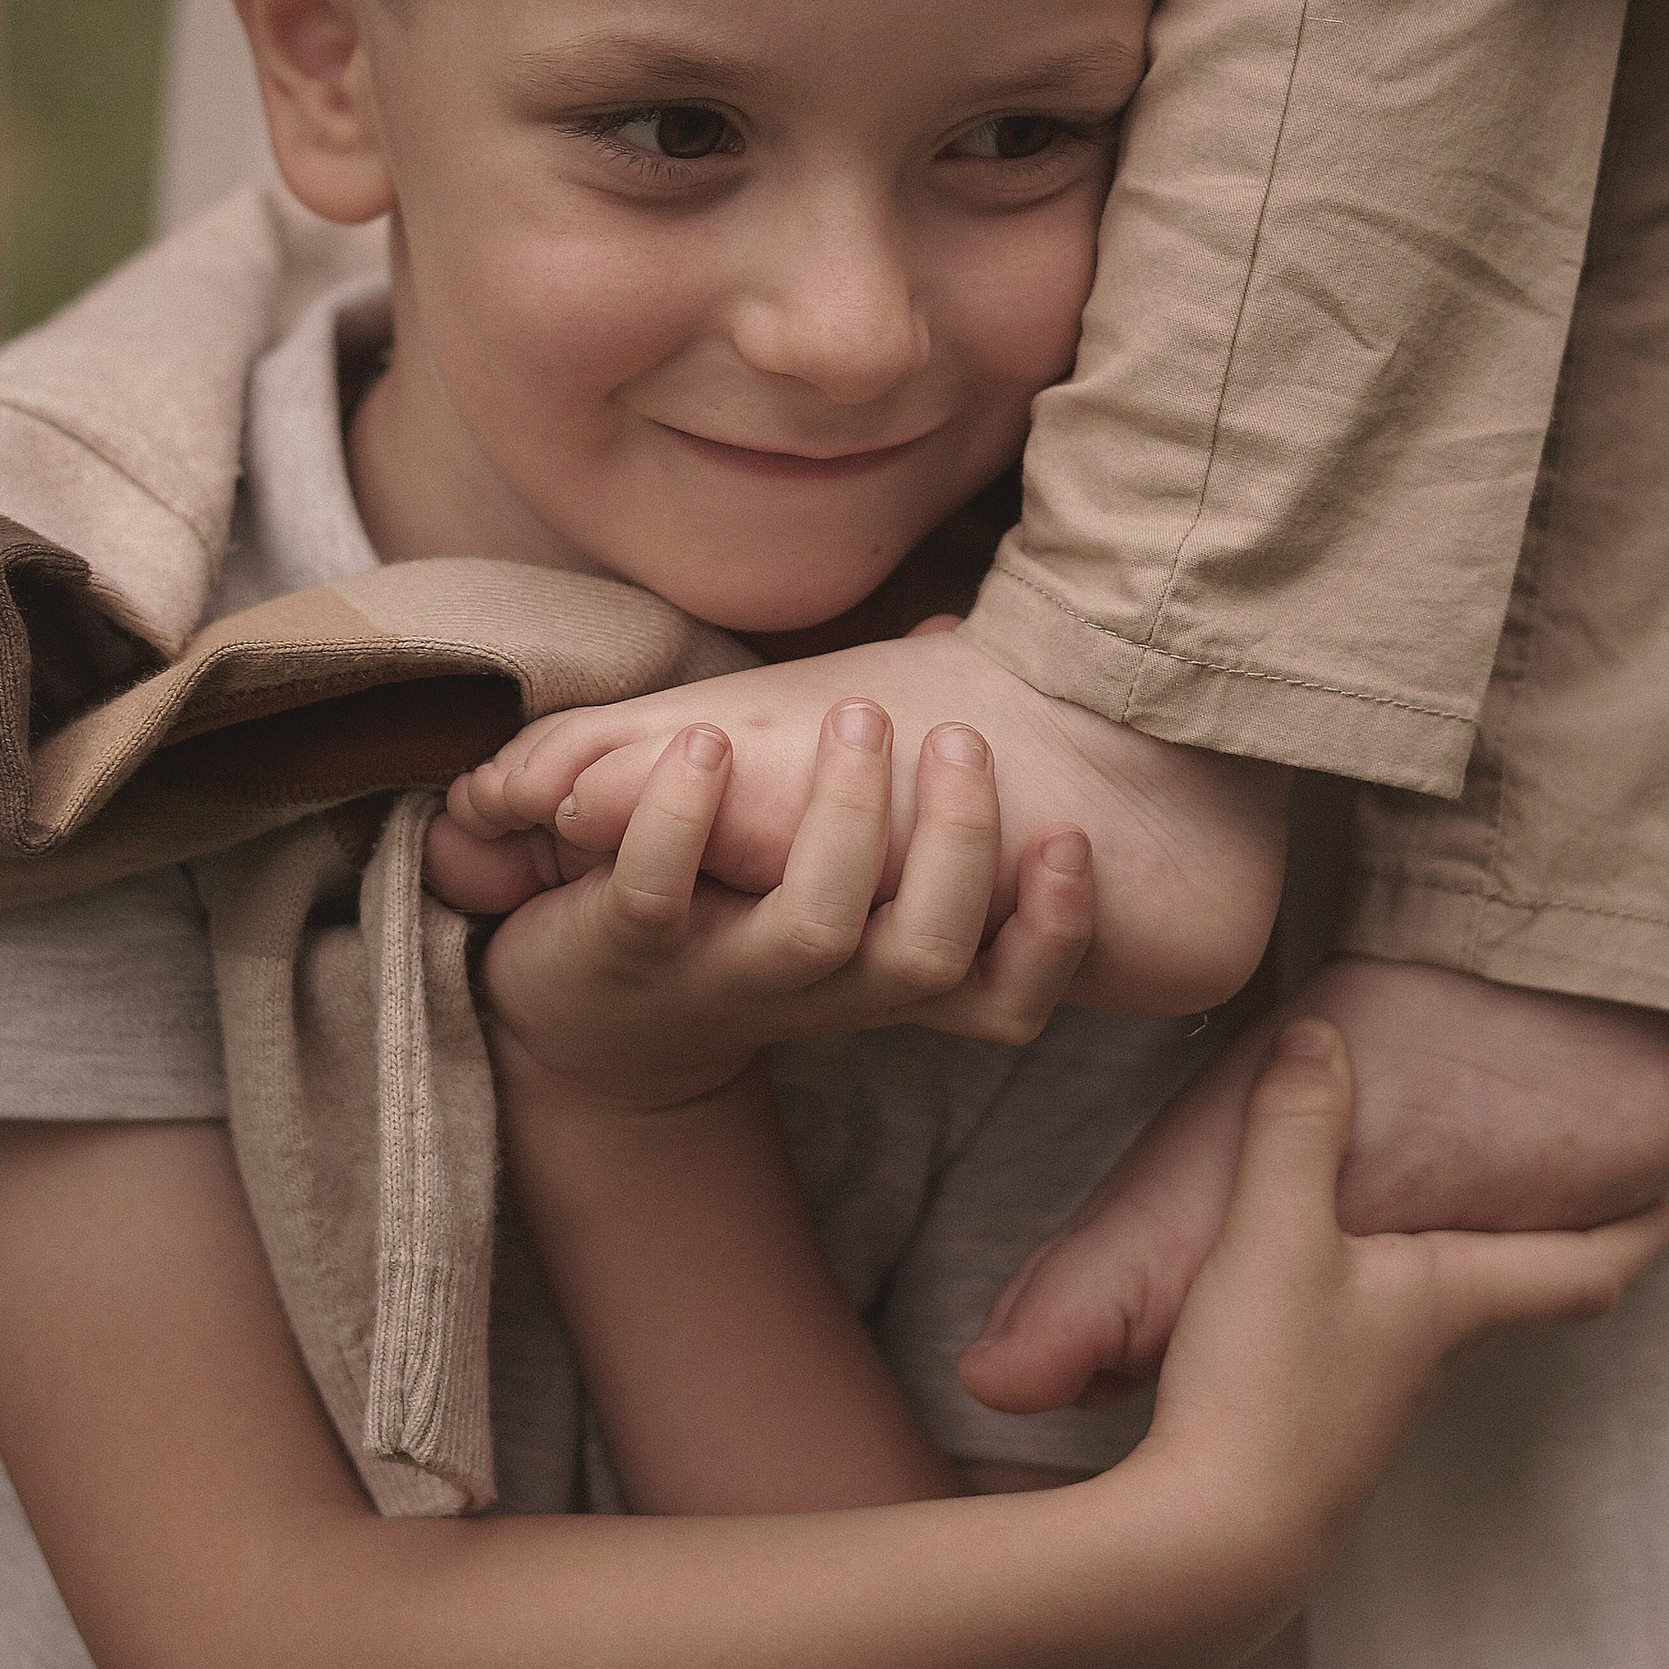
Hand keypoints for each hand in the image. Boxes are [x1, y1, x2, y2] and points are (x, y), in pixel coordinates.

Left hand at [431, 623, 1284, 1019]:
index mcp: (884, 976)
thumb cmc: (742, 918)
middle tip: (960, 737)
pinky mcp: (628, 951)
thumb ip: (894, 780)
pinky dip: (682, 816)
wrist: (597, 1027)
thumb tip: (954, 641)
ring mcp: (727, 975)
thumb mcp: (835, 876)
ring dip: (843, 816)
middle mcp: (824, 991)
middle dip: (957, 842)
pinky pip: (658, 894)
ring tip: (856, 717)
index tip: (1071, 839)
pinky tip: (706, 743)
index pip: (1004, 1001)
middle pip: (926, 955)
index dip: (1053, 939)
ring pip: (813, 928)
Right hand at [962, 958, 1668, 1417]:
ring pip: (1437, 1321)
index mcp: (1453, 1302)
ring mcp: (1375, 1404)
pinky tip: (1319, 1288)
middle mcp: (1432, 1355)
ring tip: (1429, 1215)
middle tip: (1551, 1186)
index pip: (1582, 1267)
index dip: (1636, 1226)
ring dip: (1449, 1270)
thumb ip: (1296, 1130)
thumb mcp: (1276, 1233)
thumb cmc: (1269, 1388)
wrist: (1214, 1547)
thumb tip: (1319, 1036)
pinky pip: (1366, 1347)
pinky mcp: (1316, 1435)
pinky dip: (1372, 1302)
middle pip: (1515, 1293)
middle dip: (1542, 1240)